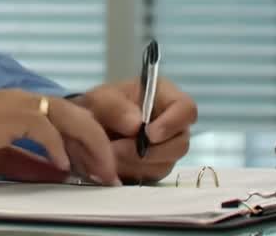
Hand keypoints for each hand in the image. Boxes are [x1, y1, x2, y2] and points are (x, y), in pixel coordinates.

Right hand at [0, 89, 119, 185]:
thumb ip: (28, 163)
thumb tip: (59, 173)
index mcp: (20, 107)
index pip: (69, 121)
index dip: (91, 146)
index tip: (103, 173)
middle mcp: (20, 99)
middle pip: (77, 114)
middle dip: (101, 145)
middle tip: (112, 176)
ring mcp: (11, 104)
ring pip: (66, 115)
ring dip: (89, 145)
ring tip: (100, 172)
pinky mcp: (0, 115)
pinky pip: (40, 125)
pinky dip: (56, 146)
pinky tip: (63, 167)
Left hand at [72, 78, 196, 182]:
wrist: (88, 129)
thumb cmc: (100, 106)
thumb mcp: (100, 100)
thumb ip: (115, 107)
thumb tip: (137, 125)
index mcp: (166, 98)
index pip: (187, 110)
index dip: (172, 124)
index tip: (148, 134)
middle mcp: (173, 125)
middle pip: (180, 144)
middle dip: (149, 151)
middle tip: (118, 149)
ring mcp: (167, 149)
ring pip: (165, 164)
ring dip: (135, 163)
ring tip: (109, 155)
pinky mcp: (156, 168)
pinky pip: (152, 177)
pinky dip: (132, 173)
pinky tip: (113, 164)